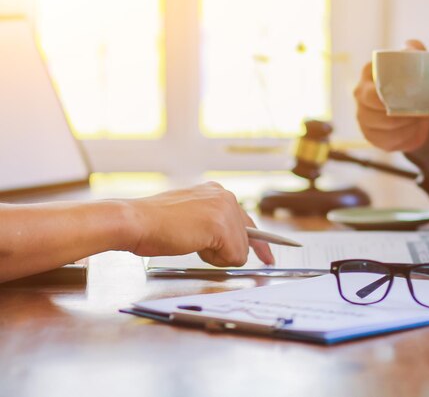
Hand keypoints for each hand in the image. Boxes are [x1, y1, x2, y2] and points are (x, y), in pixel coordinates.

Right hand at [126, 182, 273, 266]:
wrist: (136, 221)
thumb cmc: (154, 223)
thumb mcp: (189, 216)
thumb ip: (210, 223)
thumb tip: (225, 242)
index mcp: (215, 192)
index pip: (245, 220)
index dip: (259, 242)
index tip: (268, 255)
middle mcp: (224, 196)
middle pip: (246, 238)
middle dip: (230, 251)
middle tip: (216, 251)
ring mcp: (225, 209)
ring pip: (240, 250)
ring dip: (217, 256)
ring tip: (191, 242)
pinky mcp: (221, 226)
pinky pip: (235, 257)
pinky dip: (216, 260)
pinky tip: (195, 245)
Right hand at [353, 39, 428, 151]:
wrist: (420, 108)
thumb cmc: (415, 83)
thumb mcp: (418, 65)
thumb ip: (416, 52)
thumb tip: (411, 46)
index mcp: (368, 75)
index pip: (370, 91)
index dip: (387, 100)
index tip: (407, 100)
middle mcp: (360, 95)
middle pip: (371, 113)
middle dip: (397, 115)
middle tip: (417, 112)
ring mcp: (362, 117)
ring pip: (380, 128)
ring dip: (403, 126)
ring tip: (417, 120)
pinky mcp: (370, 136)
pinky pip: (385, 142)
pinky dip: (403, 138)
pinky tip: (412, 130)